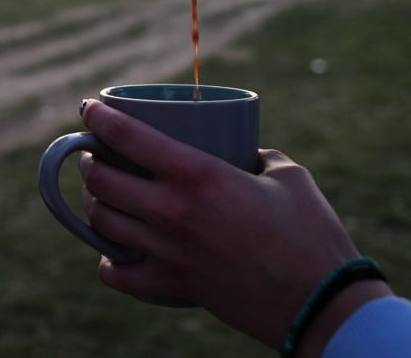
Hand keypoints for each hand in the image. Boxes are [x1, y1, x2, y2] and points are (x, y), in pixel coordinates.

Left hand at [77, 100, 390, 351]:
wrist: (320, 302)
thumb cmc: (312, 234)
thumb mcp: (289, 176)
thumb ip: (258, 156)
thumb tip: (245, 153)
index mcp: (199, 174)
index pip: (128, 136)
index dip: (100, 117)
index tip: (90, 108)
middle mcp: (173, 211)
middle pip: (102, 180)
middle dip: (90, 162)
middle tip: (96, 156)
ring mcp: (169, 252)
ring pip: (102, 222)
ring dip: (94, 203)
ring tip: (102, 195)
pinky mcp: (174, 285)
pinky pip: (117, 274)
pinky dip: (108, 261)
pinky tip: (115, 253)